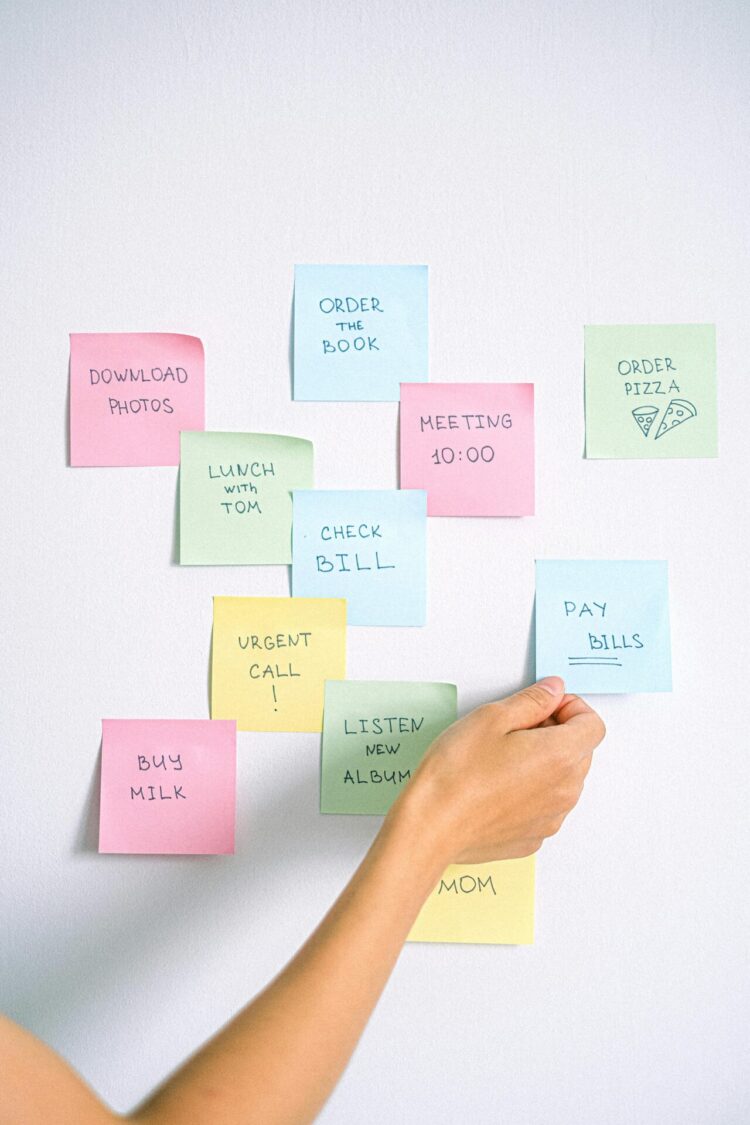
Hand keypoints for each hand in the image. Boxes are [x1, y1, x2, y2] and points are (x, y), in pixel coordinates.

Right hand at [389, 677, 604, 866]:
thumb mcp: (492, 718)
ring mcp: (551, 819)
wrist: (431, 826)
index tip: (546, 706)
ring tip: (502, 759)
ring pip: (563, 781)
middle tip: (516, 729)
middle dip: (558, 734)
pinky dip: (530, 792)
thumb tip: (553, 690)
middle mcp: (565, 791)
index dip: (572, 708)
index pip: (593, 725)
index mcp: (561, 756)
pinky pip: (544, 806)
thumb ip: (532, 700)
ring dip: (545, 764)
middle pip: (580, 752)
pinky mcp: (533, 837)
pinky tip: (496, 786)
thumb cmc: (457, 772)